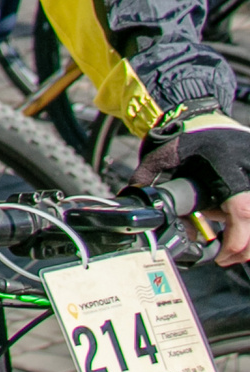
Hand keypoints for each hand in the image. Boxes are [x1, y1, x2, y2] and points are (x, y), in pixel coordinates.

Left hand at [133, 111, 249, 265]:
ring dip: (247, 235)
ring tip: (227, 246)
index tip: (224, 253)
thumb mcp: (162, 154)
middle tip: (224, 258)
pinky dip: (247, 220)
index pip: (241, 210)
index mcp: (226, 166)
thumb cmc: (184, 133)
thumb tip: (133, 201)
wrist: (202, 113)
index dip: (237, 237)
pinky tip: (231, 224)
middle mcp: (247, 171)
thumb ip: (146, 177)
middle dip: (243, 245)